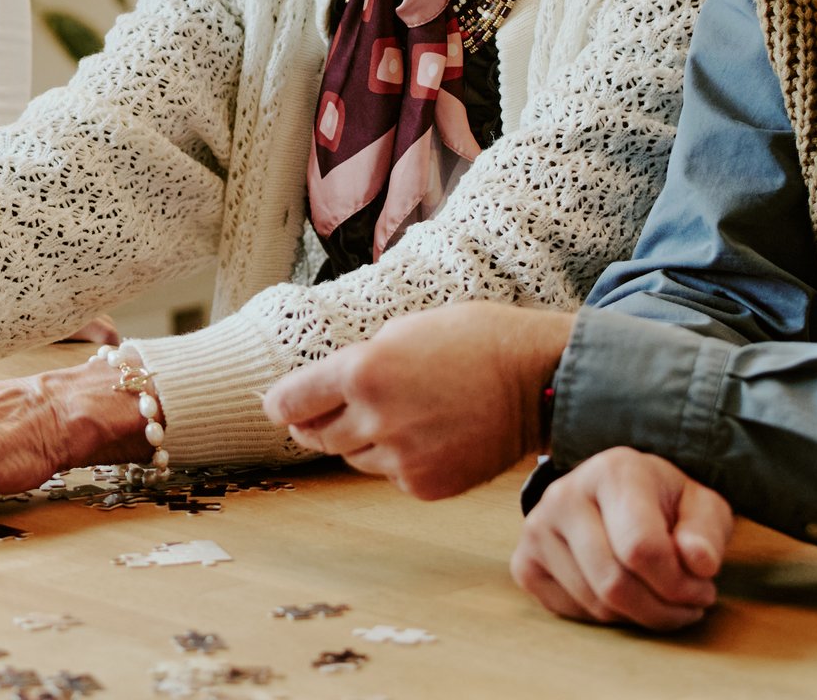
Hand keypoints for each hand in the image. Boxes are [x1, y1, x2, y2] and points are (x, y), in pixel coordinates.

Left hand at [261, 302, 575, 499]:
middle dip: (315, 423)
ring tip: (400, 415)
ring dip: (360, 441)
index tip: (278, 406)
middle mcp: (376, 419)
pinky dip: (398, 461)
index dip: (280, 405)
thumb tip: (324, 387)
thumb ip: (358, 362)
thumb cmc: (474, 341)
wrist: (538, 381)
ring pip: (353, 458)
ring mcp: (402, 458)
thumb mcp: (402, 331)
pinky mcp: (426, 485)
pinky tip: (427, 436)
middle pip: (315, 436)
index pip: (290, 402)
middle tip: (327, 412)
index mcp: (363, 371)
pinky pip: (390, 476)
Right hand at [511, 448, 732, 630]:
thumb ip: (706, 533)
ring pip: (596, 604)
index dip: (680, 584)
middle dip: (662, 610)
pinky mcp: (524, 561)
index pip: (641, 549)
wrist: (615, 494)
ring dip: (639, 617)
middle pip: (614, 584)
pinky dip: (606, 617)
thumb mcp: (702, 506)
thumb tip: (699, 563)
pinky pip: (571, 612)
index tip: (703, 587)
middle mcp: (563, 495)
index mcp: (612, 472)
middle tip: (688, 604)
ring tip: (661, 598)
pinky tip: (624, 596)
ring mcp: (536, 528)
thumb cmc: (664, 502)